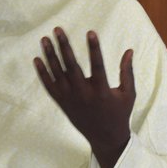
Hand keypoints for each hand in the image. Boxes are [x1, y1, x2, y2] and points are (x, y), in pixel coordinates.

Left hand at [34, 27, 134, 167]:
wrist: (105, 138)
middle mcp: (84, 94)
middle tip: (57, 29)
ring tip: (44, 39)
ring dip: (50, 56)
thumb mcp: (128, 94)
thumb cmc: (119, 113)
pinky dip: (42, 73)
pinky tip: (37, 59)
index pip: (97, 66)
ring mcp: (70, 99)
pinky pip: (49, 86)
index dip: (94, 49)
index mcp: (102, 91)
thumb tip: (129, 50)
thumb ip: (127, 72)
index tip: (91, 32)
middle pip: (71, 66)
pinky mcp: (62, 103)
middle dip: (64, 47)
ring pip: (57, 74)